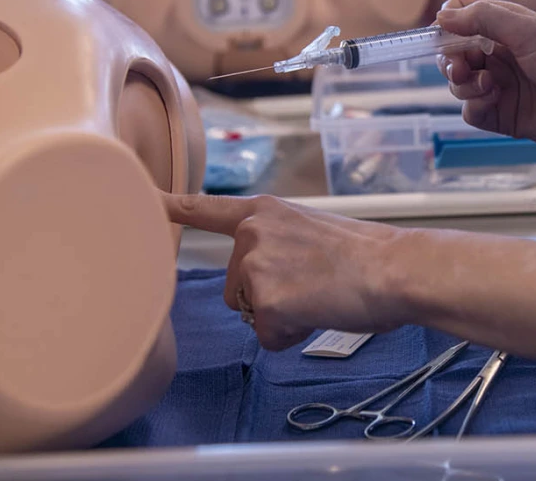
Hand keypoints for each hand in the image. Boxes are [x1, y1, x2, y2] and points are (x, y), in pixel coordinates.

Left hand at [162, 193, 408, 349]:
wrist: (394, 270)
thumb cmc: (367, 255)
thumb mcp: (311, 231)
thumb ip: (278, 244)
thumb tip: (270, 276)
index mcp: (264, 212)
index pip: (206, 208)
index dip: (170, 206)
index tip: (141, 198)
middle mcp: (251, 234)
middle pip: (235, 287)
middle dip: (268, 296)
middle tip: (314, 283)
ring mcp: (255, 266)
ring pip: (250, 313)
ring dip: (280, 315)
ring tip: (318, 295)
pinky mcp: (264, 301)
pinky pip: (267, 336)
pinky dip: (291, 334)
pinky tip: (317, 312)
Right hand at [436, 0, 535, 150]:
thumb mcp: (528, 31)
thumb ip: (484, 18)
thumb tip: (442, 16)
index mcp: (504, 26)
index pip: (461, 16)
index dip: (445, 24)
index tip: (438, 35)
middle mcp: (498, 54)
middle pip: (452, 53)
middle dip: (449, 60)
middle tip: (459, 67)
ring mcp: (499, 85)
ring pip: (457, 83)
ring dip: (464, 84)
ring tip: (489, 86)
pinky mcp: (501, 114)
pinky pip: (470, 111)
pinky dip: (475, 106)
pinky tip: (494, 102)